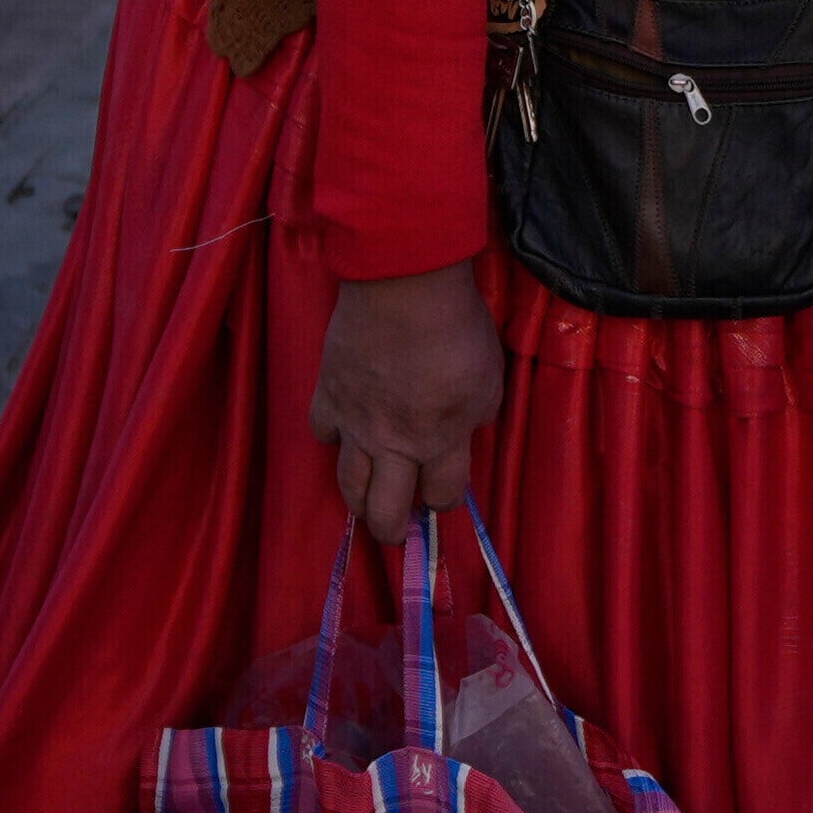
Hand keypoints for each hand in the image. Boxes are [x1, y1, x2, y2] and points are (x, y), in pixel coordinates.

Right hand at [316, 263, 505, 536]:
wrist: (403, 283)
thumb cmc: (457, 325)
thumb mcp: (491, 375)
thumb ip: (478, 413)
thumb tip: (466, 429)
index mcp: (443, 439)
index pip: (443, 496)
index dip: (445, 500)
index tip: (443, 491)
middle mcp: (396, 443)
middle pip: (386, 511)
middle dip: (392, 529)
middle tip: (396, 526)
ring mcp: (356, 423)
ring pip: (348, 485)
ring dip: (358, 501)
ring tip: (366, 502)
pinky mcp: (328, 395)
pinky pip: (322, 433)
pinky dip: (332, 437)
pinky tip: (342, 431)